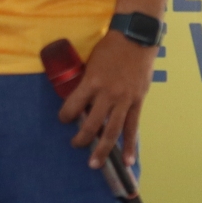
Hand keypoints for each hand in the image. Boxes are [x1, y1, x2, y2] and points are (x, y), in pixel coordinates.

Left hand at [59, 30, 155, 167]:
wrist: (136, 38)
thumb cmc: (111, 47)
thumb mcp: (92, 62)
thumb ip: (88, 81)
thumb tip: (81, 98)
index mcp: (91, 82)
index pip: (73, 106)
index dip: (65, 115)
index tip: (63, 119)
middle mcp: (107, 94)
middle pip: (91, 124)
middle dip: (81, 138)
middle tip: (75, 145)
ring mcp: (124, 100)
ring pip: (112, 131)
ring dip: (103, 149)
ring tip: (95, 164)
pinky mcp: (138, 102)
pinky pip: (133, 127)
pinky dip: (130, 144)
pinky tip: (128, 160)